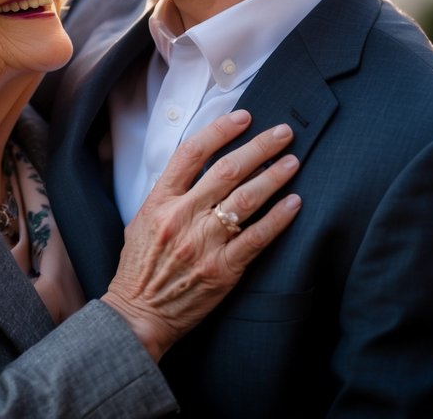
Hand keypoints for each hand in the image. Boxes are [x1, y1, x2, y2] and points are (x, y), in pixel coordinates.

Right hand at [101, 110, 300, 359]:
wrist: (138, 314)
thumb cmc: (139, 267)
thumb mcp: (142, 220)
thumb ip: (169, 194)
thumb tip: (200, 166)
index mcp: (160, 202)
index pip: (192, 154)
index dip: (220, 131)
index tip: (243, 117)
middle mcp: (182, 218)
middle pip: (226, 171)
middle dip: (259, 147)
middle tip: (283, 133)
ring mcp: (204, 244)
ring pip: (246, 200)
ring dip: (273, 178)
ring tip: (292, 162)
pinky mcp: (223, 270)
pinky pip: (257, 238)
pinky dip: (278, 218)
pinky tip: (294, 203)